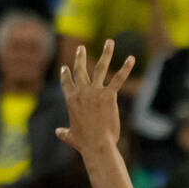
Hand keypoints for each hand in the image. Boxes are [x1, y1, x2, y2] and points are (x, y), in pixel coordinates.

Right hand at [56, 41, 135, 155]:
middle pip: (80, 70)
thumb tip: (57, 132)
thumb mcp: (70, 136)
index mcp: (70, 100)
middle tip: (82, 47)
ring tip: (109, 42)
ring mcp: (95, 92)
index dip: (65, 74)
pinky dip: (125, 68)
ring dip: (106, 53)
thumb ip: (64, 132)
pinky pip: (118, 79)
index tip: (65, 67)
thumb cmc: (84, 143)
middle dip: (80, 57)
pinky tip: (131, 58)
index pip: (66, 82)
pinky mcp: (109, 96)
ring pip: (100, 67)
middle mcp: (81, 92)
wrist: (97, 145)